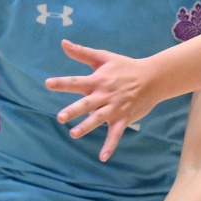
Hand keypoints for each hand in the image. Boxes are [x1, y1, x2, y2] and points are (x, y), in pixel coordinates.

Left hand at [46, 41, 157, 162]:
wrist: (152, 78)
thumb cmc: (125, 67)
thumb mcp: (104, 57)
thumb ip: (82, 53)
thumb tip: (63, 43)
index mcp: (98, 80)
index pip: (77, 82)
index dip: (63, 83)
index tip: (48, 84)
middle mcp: (105, 95)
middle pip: (87, 104)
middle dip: (74, 111)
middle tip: (60, 117)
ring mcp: (114, 108)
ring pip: (98, 119)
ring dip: (87, 127)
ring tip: (74, 134)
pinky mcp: (123, 119)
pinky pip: (116, 134)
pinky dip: (110, 146)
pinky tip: (102, 157)